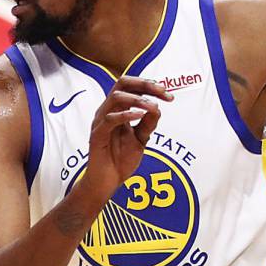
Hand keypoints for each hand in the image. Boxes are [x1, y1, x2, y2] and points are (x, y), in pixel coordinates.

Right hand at [80, 76, 171, 200]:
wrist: (108, 182)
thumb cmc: (120, 159)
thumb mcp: (141, 139)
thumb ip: (148, 123)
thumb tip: (158, 107)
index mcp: (116, 109)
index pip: (131, 86)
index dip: (150, 86)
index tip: (168, 95)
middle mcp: (107, 110)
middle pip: (122, 83)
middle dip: (145, 84)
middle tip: (163, 92)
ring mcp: (100, 121)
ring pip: (116, 98)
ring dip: (138, 99)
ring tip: (153, 106)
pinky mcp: (97, 135)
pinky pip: (109, 119)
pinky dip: (125, 115)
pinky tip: (140, 115)